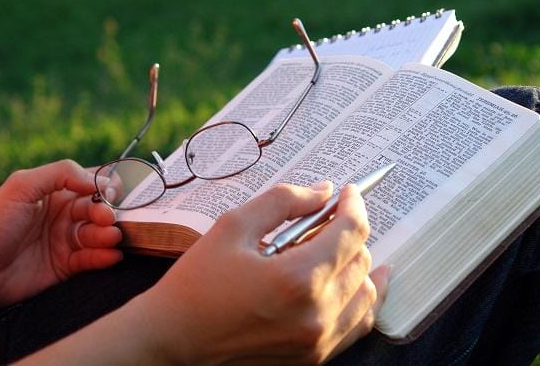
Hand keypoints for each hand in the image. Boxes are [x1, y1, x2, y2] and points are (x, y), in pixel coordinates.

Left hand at [0, 160, 122, 310]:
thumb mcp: (21, 186)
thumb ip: (61, 173)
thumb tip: (99, 180)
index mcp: (54, 192)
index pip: (92, 183)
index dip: (106, 186)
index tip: (109, 193)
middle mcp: (63, 214)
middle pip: (100, 208)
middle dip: (108, 212)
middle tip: (107, 218)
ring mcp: (65, 240)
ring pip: (100, 234)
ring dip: (110, 234)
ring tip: (110, 237)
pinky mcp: (67, 266)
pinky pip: (93, 259)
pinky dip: (105, 257)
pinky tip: (110, 255)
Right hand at [138, 182, 389, 364]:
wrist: (172, 340)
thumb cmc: (197, 282)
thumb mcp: (234, 226)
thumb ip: (284, 200)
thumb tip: (324, 191)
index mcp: (296, 279)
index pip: (351, 231)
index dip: (354, 204)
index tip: (347, 192)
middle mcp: (316, 313)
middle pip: (361, 258)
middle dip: (348, 230)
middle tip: (325, 219)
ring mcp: (318, 341)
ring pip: (367, 291)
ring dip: (356, 262)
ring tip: (332, 248)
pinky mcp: (314, 357)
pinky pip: (359, 322)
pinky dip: (359, 296)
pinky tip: (351, 280)